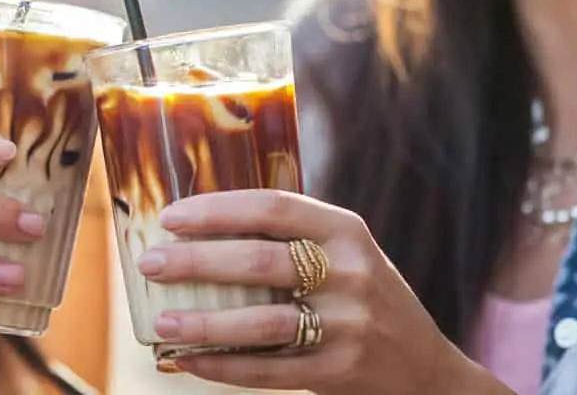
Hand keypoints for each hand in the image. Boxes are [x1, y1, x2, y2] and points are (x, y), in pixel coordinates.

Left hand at [135, 189, 498, 394]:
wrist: (425, 368)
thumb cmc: (363, 298)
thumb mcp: (343, 254)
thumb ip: (290, 238)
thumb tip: (195, 230)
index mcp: (345, 231)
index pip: (273, 207)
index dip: (216, 210)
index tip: (170, 217)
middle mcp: (350, 272)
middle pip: (260, 261)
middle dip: (196, 262)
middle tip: (151, 264)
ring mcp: (349, 324)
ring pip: (263, 321)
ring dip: (204, 322)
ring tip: (162, 321)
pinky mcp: (341, 370)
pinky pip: (270, 369)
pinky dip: (224, 366)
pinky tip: (189, 361)